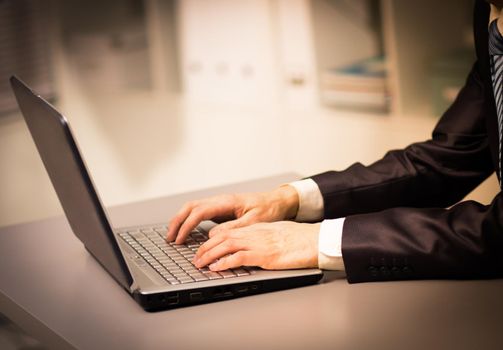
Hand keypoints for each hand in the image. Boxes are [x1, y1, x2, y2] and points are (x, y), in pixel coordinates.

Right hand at [167, 186, 298, 243]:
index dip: (187, 226)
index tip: (180, 239)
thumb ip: (233, 228)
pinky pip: (199, 212)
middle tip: (170, 238)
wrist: (277, 201)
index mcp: (226, 201)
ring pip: (192, 208)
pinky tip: (185, 231)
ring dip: (181, 220)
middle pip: (190, 207)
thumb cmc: (269, 210)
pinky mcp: (220, 209)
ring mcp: (219, 203)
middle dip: (177, 222)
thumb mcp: (254, 221)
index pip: (199, 212)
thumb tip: (212, 235)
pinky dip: (188, 220)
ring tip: (173, 235)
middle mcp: (220, 200)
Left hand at [194, 221, 319, 270]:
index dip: (213, 240)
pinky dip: (224, 262)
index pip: (229, 231)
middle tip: (196, 258)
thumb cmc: (300, 238)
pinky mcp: (263, 255)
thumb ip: (263, 238)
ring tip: (200, 264)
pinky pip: (238, 257)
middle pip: (222, 237)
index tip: (205, 248)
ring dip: (209, 255)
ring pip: (226, 246)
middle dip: (206, 248)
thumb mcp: (277, 233)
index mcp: (257, 229)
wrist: (314, 239)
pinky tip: (216, 268)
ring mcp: (258, 244)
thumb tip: (255, 246)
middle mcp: (254, 234)